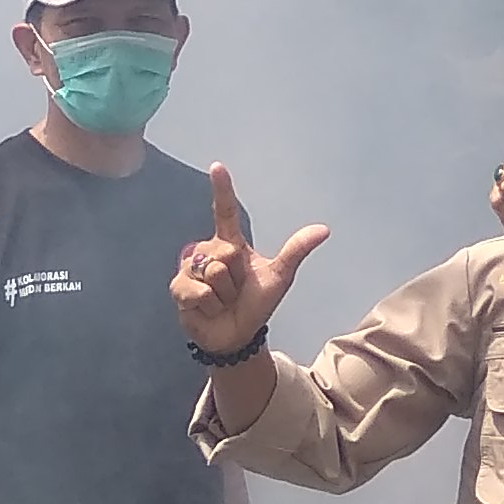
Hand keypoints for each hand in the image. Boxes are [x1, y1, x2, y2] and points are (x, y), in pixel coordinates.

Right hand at [174, 165, 329, 360]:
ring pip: (211, 273)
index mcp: (231, 244)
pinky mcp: (179, 288)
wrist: (237, 336)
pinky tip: (206, 308)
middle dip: (234, 278)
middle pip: (224, 253)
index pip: (225, 211)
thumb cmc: (256, 304)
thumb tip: (324, 229)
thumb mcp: (279, 277)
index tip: (217, 166)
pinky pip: (197, 290)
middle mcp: (208, 250)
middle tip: (235, 291)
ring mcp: (190, 268)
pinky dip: (208, 304)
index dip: (222, 189)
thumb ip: (296, 251)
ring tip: (221, 301)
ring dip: (222, 294)